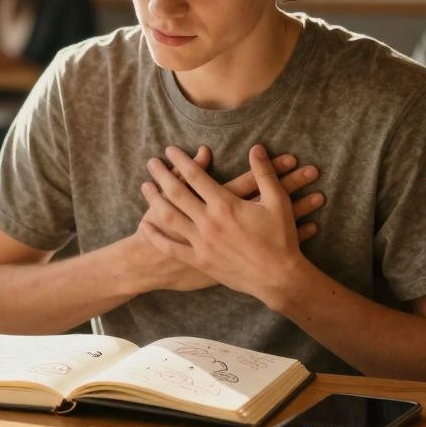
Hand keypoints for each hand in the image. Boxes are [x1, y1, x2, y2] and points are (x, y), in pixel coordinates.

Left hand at [139, 144, 310, 303]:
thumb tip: (256, 147)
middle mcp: (209, 222)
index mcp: (226, 205)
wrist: (278, 278)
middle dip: (162, 175)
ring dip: (154, 199)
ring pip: (169, 217)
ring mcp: (202, 243)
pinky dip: (155, 236)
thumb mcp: (277, 202)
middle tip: (150, 162)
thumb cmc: (280, 238)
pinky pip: (171, 247)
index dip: (181, 160)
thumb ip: (264, 173)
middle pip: (177, 193)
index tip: (170, 150)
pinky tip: (145, 226)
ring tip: (144, 186)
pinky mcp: (199, 261)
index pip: (196, 176)